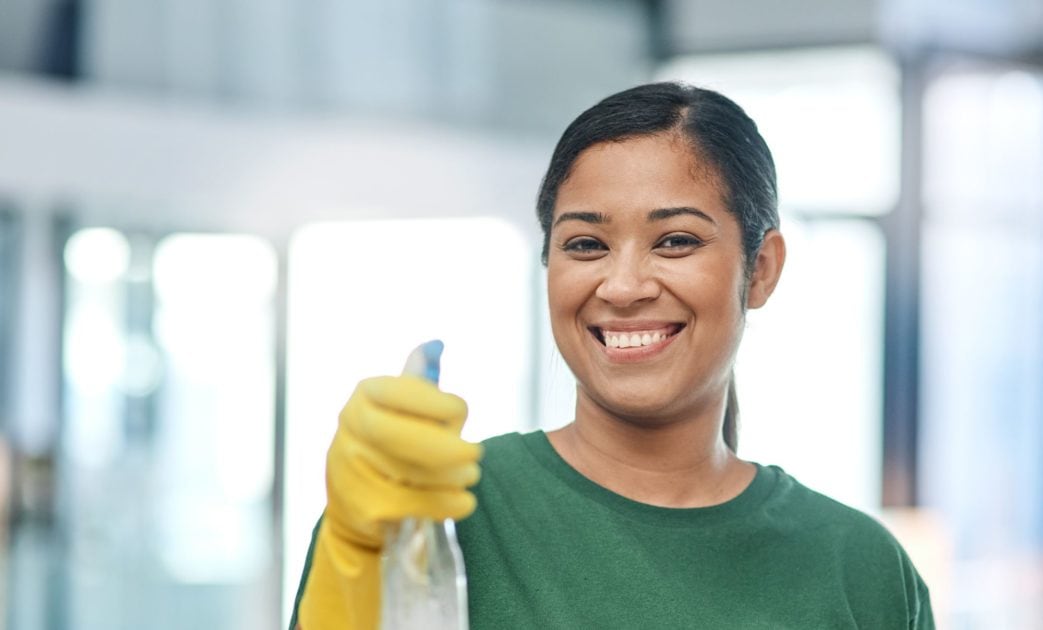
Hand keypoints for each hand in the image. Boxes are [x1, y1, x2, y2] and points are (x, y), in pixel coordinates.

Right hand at [298, 375, 479, 629]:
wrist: (356, 507)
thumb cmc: (392, 447)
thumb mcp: (401, 409)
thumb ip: (420, 381)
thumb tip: (437, 344)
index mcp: (364, 396)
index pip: (401, 391)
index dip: (436, 402)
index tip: (460, 412)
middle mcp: (349, 429)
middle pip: (402, 435)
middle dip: (446, 446)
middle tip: (476, 452)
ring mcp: (351, 470)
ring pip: (412, 473)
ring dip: (452, 476)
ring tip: (468, 475)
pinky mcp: (363, 508)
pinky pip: (415, 505)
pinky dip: (447, 503)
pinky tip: (462, 501)